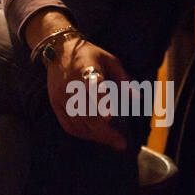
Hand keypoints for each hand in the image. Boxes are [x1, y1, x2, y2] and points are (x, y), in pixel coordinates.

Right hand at [46, 36, 130, 151]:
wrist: (59, 50)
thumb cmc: (89, 55)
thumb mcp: (110, 60)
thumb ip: (124, 78)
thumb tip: (138, 98)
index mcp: (87, 69)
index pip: (93, 85)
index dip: (100, 100)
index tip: (109, 116)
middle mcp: (71, 84)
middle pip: (86, 112)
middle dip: (104, 131)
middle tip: (121, 143)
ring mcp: (61, 95)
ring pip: (78, 122)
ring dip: (96, 135)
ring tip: (112, 141)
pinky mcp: (55, 103)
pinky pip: (68, 125)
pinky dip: (82, 134)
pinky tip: (94, 136)